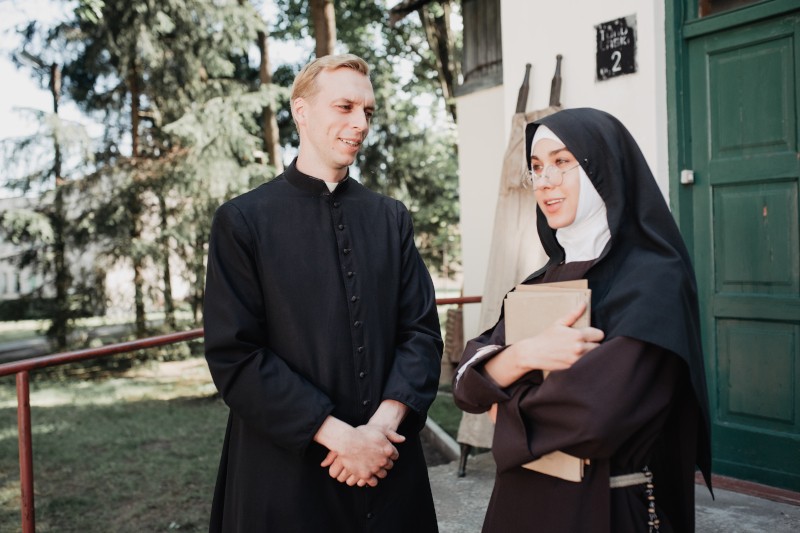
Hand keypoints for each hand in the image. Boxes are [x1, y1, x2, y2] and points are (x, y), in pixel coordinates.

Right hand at [320, 424, 400, 485]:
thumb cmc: (362, 433)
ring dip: (380, 471)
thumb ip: (393, 435)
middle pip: (389, 466)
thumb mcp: (380, 430)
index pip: (395, 456)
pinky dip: (372, 480)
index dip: (390, 454)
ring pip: (382, 474)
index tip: (384, 452)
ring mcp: (375, 469)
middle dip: (385, 463)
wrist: (347, 441)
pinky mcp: (366, 475)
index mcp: (388, 450)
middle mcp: (383, 460)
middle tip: (378, 459)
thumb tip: (403, 439)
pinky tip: (368, 475)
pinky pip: (373, 482)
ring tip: (373, 467)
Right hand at [483, 303, 603, 386]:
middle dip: (593, 344)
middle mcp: (579, 348)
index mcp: (577, 335)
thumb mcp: (559, 323)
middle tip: (583, 343)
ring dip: (589, 354)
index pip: (599, 335)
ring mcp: (576, 360)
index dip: (595, 334)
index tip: (589, 335)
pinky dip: (584, 362)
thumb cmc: (546, 338)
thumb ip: (574, 314)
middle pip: (599, 346)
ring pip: (594, 357)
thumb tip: (584, 303)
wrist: (533, 353)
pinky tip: (575, 358)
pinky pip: (586, 365)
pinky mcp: (573, 368)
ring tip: (579, 351)